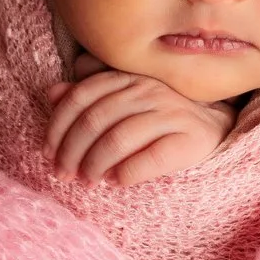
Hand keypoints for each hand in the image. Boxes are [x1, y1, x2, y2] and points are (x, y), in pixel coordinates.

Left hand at [44, 60, 236, 184]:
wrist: (212, 129)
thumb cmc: (157, 117)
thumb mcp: (122, 102)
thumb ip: (88, 96)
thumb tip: (52, 92)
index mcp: (126, 78)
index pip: (81, 96)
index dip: (58, 126)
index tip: (48, 152)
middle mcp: (147, 90)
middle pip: (95, 119)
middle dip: (71, 151)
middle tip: (63, 174)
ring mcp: (170, 112)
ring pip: (118, 138)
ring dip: (95, 164)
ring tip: (88, 180)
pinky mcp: (189, 139)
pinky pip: (150, 157)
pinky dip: (126, 172)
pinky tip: (116, 181)